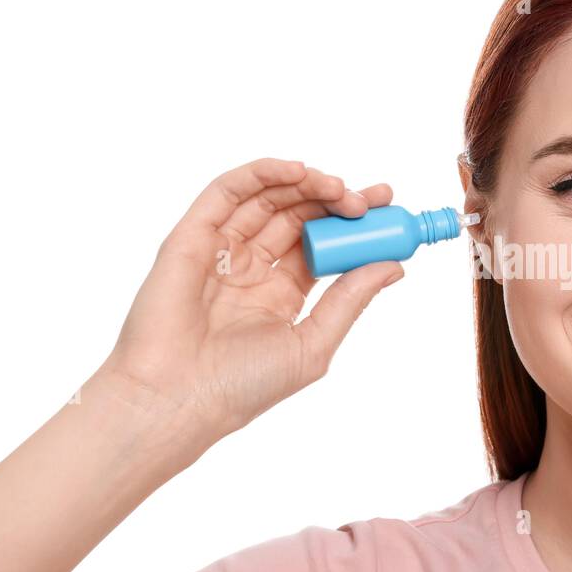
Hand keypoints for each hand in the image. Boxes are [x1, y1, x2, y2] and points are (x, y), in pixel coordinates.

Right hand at [96, 158, 402, 445]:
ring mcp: (220, 249)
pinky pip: (226, 193)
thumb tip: (393, 266)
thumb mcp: (312, 343)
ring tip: (339, 187)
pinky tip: (298, 171)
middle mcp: (250, 267)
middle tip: (369, 198)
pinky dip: (261, 174)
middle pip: (298, 216)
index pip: (322, 245)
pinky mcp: (190, 236)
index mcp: (279, 293)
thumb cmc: (240, 386)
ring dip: (306, 184)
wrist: (178, 400)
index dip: (353, 225)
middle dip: (336, 200)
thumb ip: (350, 301)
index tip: (385, 209)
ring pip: (267, 198)